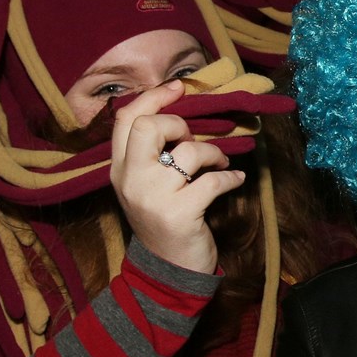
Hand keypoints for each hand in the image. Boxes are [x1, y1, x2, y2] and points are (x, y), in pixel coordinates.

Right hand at [109, 80, 244, 272]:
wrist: (167, 270)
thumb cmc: (163, 219)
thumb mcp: (146, 185)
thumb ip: (151, 153)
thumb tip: (180, 113)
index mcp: (119, 169)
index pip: (125, 119)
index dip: (154, 97)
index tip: (178, 87)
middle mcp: (131, 180)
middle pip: (148, 126)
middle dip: (178, 123)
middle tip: (192, 139)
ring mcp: (154, 197)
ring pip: (189, 151)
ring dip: (214, 153)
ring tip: (220, 165)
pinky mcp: (180, 214)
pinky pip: (214, 181)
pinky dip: (232, 178)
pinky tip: (236, 180)